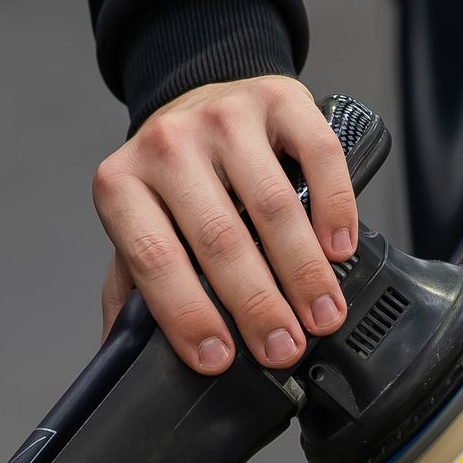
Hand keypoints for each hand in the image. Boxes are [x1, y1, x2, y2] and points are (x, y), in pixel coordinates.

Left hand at [91, 75, 358, 373]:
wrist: (198, 98)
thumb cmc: (173, 183)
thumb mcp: (140, 231)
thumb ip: (132, 292)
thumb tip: (124, 365)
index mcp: (123, 184)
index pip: (153, 258)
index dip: (188, 313)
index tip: (219, 359)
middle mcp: (169, 144)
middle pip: (219, 237)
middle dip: (257, 305)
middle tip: (283, 349)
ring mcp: (225, 116)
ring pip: (271, 204)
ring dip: (303, 270)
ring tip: (322, 315)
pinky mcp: (279, 99)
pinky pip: (318, 157)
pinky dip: (334, 209)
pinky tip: (339, 249)